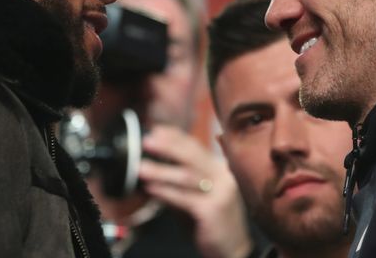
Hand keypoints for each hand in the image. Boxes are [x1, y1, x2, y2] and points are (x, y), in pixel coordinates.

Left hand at [138, 125, 252, 257]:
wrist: (234, 251)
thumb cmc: (212, 224)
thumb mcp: (196, 197)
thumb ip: (179, 184)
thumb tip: (153, 169)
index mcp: (220, 170)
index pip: (196, 147)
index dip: (176, 137)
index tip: (156, 130)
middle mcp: (223, 177)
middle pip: (192, 156)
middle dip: (168, 146)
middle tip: (147, 141)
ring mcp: (220, 193)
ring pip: (187, 176)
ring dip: (161, 171)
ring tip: (141, 168)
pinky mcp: (213, 210)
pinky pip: (185, 198)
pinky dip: (166, 192)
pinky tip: (151, 189)